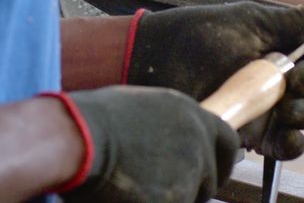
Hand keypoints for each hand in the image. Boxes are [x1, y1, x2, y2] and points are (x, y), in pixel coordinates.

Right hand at [57, 86, 239, 202]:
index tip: (209, 175)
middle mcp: (196, 140)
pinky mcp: (175, 198)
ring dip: (168, 198)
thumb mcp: (138, 109)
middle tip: (160, 190)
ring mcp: (188, 170)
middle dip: (191, 190)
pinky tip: (125, 196)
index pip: (227, 141)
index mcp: (188, 113)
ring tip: (131, 187)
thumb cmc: (91, 122)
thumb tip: (167, 146)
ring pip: (189, 199)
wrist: (76, 137)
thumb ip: (164, 126)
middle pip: (211, 179)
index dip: (219, 162)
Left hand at [124, 0, 303, 159]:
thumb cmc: (198, 35)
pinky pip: (287, 145)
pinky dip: (293, 142)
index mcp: (282, 46)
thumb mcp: (248, 22)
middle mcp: (279, 78)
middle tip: (295, 76)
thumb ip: (294, 19)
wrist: (157, 62)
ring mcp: (267, 107)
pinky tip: (284, 132)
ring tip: (286, 104)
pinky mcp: (254, 134)